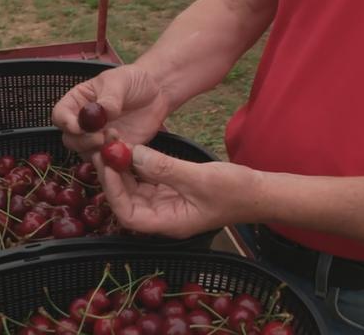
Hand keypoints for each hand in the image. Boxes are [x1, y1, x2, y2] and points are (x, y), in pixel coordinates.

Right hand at [52, 65, 170, 157]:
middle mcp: (83, 123)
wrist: (156, 93)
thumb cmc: (133, 81)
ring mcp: (98, 139)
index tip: (78, 127)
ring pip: (86, 154)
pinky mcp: (114, 151)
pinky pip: (108, 162)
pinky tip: (126, 148)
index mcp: (78, 102)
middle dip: (83, 141)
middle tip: (101, 137)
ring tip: (117, 138)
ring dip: (99, 151)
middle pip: (70, 140)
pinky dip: (114, 160)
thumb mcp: (120, 81)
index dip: (65, 123)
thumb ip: (110, 97)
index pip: (60, 115)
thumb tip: (102, 112)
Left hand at [92, 144, 263, 238]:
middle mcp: (161, 216)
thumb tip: (132, 154)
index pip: (127, 214)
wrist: (259, 192)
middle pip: (125, 199)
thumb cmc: (234, 191)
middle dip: (113, 174)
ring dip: (122, 166)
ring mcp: (165, 203)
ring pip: (133, 187)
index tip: (108, 165)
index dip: (113, 191)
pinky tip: (129, 146)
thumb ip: (165, 167)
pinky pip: (146, 178)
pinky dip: (136, 164)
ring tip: (112, 142)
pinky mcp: (170, 189)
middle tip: (103, 147)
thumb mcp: (199, 178)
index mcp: (167, 222)